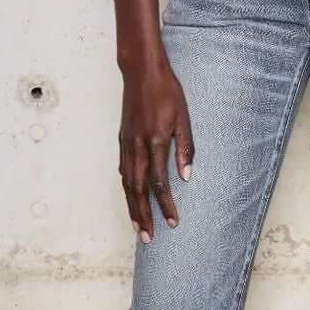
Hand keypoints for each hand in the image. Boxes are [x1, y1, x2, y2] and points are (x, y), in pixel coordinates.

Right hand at [118, 56, 194, 244]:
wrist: (142, 72)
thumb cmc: (167, 91)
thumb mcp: (184, 118)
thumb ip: (185, 148)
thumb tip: (186, 176)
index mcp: (156, 141)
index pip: (159, 182)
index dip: (165, 205)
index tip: (172, 222)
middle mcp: (138, 146)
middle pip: (138, 189)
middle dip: (143, 216)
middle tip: (147, 237)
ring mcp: (127, 143)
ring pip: (127, 182)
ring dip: (131, 207)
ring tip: (137, 226)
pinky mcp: (122, 139)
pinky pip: (123, 169)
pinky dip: (126, 187)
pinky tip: (130, 196)